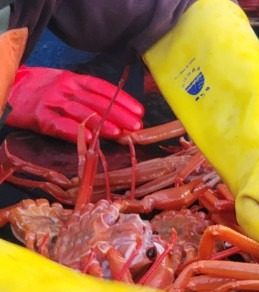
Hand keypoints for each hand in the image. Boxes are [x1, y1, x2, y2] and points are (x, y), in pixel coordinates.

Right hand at [6, 66, 143, 141]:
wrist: (6, 88)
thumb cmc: (39, 89)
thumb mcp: (63, 84)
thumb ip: (86, 95)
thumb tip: (116, 111)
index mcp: (72, 79)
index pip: (102, 88)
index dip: (122, 100)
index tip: (139, 111)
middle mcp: (64, 88)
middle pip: (96, 102)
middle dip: (119, 114)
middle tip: (137, 126)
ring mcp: (51, 102)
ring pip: (81, 113)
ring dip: (103, 124)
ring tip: (121, 134)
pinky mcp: (39, 117)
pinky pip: (60, 125)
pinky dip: (76, 132)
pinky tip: (91, 139)